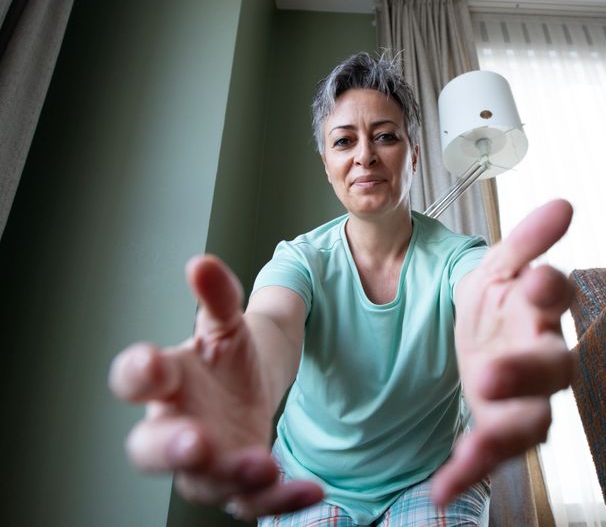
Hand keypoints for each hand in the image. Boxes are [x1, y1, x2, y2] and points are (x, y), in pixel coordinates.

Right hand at [108, 256, 322, 519]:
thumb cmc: (225, 357)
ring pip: (205, 482)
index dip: (137, 373)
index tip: (150, 362)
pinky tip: (311, 488)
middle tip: (195, 443)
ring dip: (232, 477)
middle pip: (152, 449)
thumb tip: (202, 263)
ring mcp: (206, 461)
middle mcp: (176, 426)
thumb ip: (218, 297)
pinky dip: (281, 498)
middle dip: (172, 449)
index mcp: (167, 382)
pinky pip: (253, 500)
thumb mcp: (227, 323)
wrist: (251, 384)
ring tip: (263, 465)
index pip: (135, 380)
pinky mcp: (238, 483)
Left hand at [432, 199, 575, 504]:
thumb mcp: (497, 267)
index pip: (556, 298)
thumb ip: (525, 241)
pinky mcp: (499, 427)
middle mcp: (541, 356)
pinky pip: (490, 454)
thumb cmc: (497, 303)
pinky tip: (441, 488)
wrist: (478, 339)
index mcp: (539, 310)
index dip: (552, 291)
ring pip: (531, 422)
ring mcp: (523, 398)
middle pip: (552, 370)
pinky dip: (468, 472)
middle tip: (488, 375)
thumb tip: (563, 204)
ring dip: (503, 435)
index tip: (539, 280)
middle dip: (524, 373)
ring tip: (473, 449)